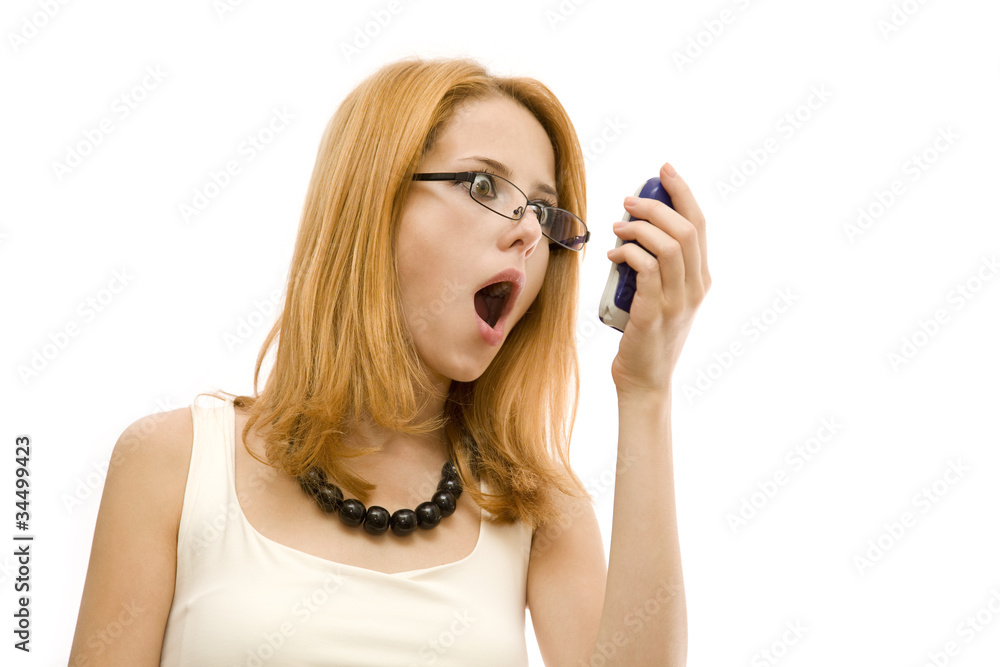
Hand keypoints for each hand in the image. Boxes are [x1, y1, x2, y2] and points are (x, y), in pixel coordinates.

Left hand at [605, 162, 710, 396]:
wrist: (645, 381)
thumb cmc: (647, 337)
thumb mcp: (665, 299)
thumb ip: (661, 269)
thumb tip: (639, 231)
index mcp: (702, 280)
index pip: (699, 224)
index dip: (682, 192)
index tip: (663, 170)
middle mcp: (695, 288)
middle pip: (685, 229)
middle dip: (656, 204)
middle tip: (628, 200)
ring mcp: (677, 302)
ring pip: (668, 245)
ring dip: (640, 227)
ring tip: (617, 226)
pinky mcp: (654, 314)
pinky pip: (646, 269)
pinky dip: (628, 252)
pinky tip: (614, 251)